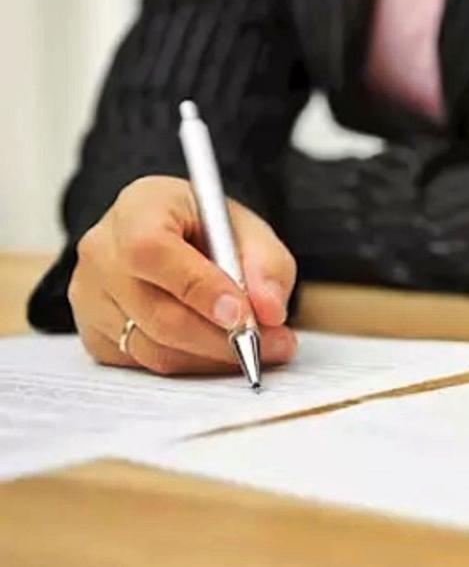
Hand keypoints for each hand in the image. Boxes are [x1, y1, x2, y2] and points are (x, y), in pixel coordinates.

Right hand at [67, 175, 297, 374]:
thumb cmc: (210, 231)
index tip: (243, 315)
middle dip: (222, 338)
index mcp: (137, 208)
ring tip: (262, 350)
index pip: (152, 251)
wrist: (175, 239)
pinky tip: (222, 352)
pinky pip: (146, 364)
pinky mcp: (95, 333)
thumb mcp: (248, 230)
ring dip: (214, 358)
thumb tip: (270, 311)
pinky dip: (193, 365)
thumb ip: (266, 265)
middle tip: (274, 344)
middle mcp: (102, 252)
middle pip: (156, 312)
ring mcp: (90, 296)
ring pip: (154, 347)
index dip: (199, 288)